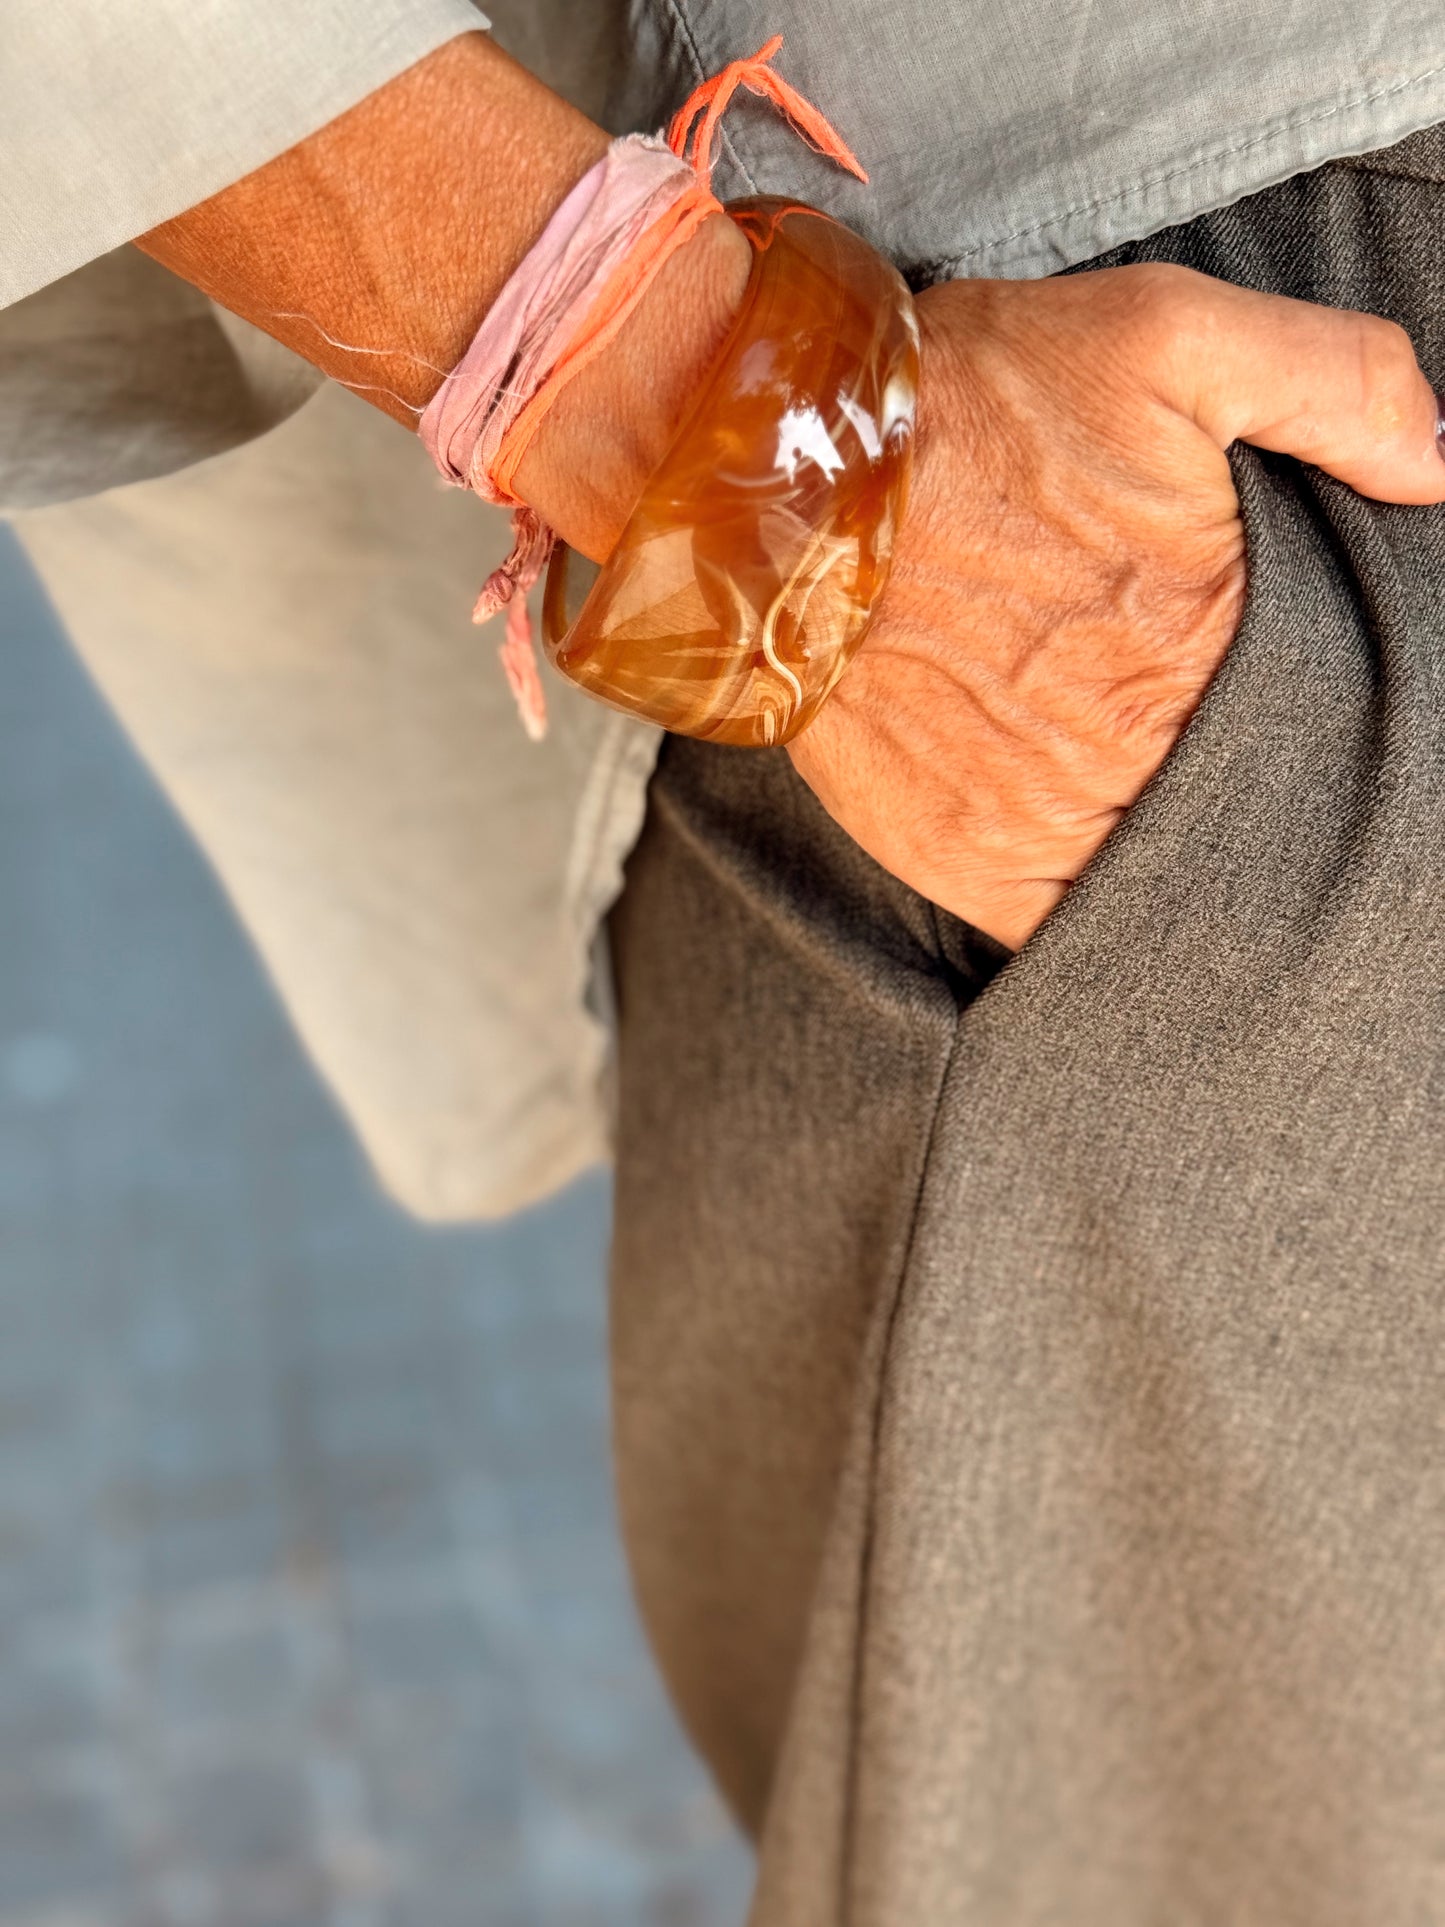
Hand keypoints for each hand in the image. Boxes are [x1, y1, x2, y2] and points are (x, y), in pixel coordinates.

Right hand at [788, 265, 1444, 948]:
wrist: (773, 489)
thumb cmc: (965, 409)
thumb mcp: (1169, 335)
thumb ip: (1337, 384)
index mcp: (1207, 642)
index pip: (1327, 737)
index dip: (1332, 734)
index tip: (1306, 709)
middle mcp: (1131, 756)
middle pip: (1245, 826)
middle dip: (1256, 806)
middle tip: (1215, 757)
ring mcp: (1042, 825)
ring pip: (1159, 893)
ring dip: (1179, 870)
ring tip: (1168, 813)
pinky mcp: (962, 862)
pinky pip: (1061, 931)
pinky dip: (1095, 916)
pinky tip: (1104, 865)